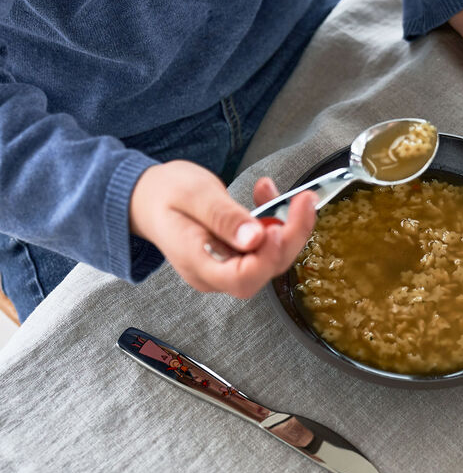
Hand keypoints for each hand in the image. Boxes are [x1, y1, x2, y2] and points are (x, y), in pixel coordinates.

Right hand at [129, 160, 315, 297]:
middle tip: (304, 201)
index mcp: (197, 263)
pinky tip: (267, 194)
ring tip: (292, 194)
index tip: (280, 227)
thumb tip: (255, 238)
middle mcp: (215, 273)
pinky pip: (266, 245)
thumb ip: (223, 217)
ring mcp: (227, 266)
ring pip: (272, 258)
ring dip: (289, 226)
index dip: (268, 257)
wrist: (146, 198)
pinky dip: (276, 220)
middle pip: (265, 270)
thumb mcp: (193, 195)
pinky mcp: (238, 255)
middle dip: (292, 237)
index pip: (242, 278)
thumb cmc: (164, 194)